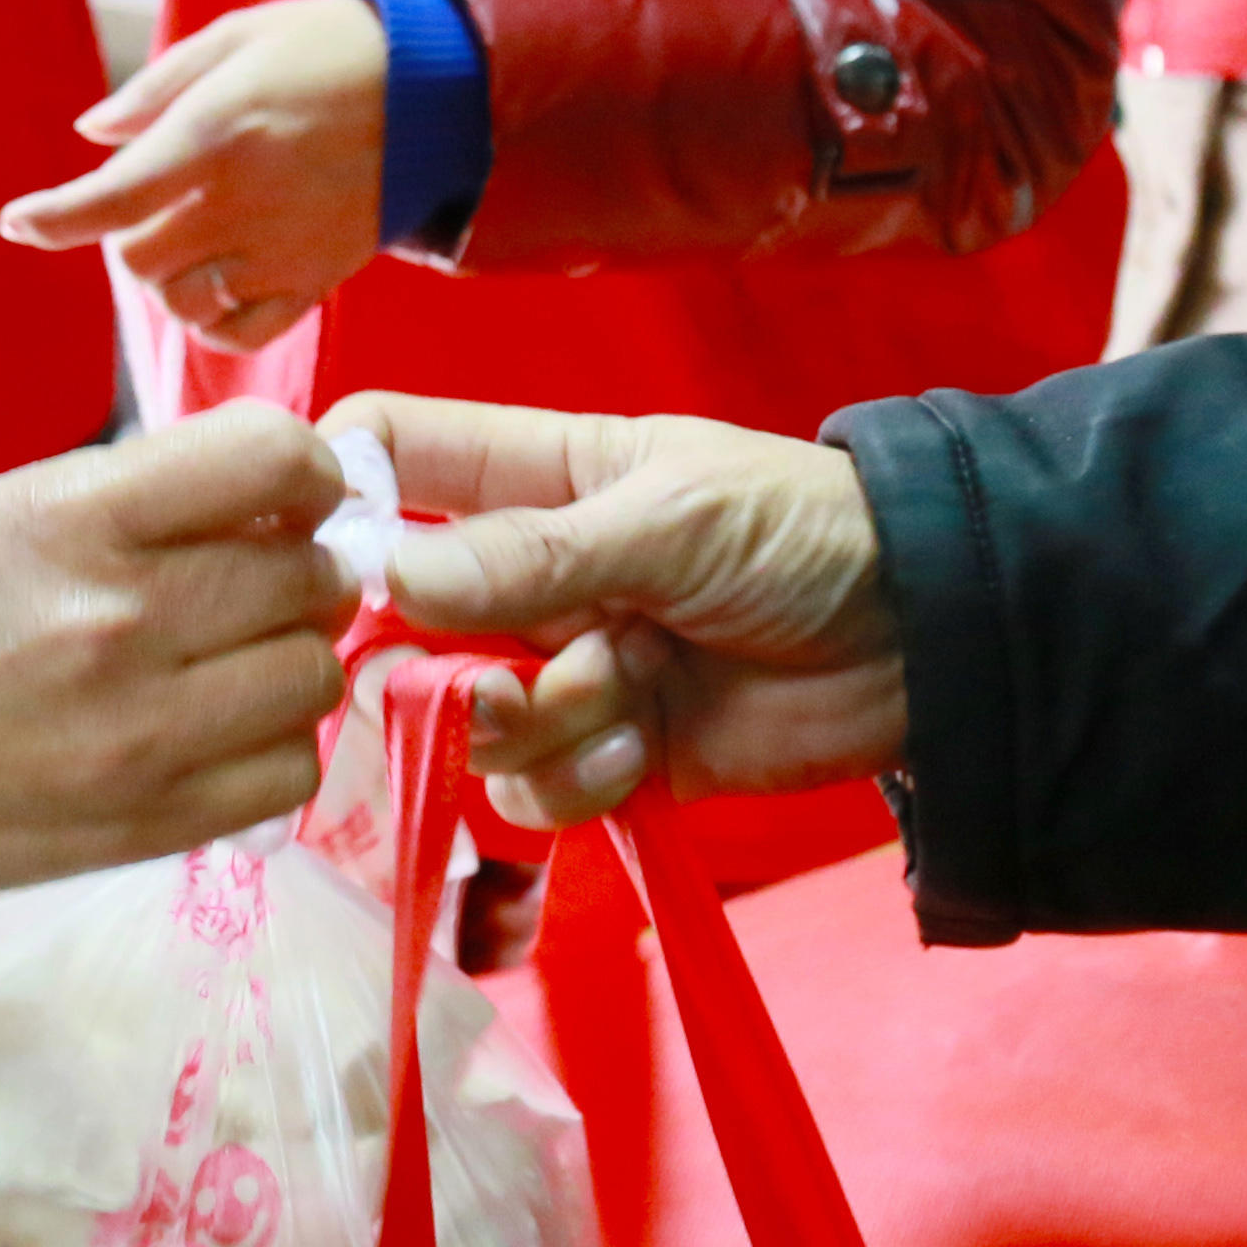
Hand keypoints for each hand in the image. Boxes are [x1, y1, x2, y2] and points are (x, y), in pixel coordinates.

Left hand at [0, 0, 388, 353]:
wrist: (434, 90)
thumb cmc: (324, 49)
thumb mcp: (234, 38)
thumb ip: (155, 90)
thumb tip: (91, 134)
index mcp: (215, 134)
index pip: (112, 199)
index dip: (52, 218)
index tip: (15, 223)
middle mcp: (243, 201)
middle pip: (136, 260)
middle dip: (121, 239)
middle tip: (141, 209)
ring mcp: (282, 249)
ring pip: (179, 300)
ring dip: (162, 279)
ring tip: (183, 240)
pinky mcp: (316, 279)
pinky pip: (238, 331)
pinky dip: (209, 318)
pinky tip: (213, 282)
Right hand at [0, 401, 354, 886]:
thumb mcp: (15, 506)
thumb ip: (147, 499)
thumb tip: (275, 503)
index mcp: (82, 517)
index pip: (272, 457)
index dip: (309, 472)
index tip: (291, 495)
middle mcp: (126, 620)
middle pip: (309, 576)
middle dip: (300, 571)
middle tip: (255, 586)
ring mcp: (144, 731)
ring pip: (313, 677)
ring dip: (291, 661)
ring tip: (237, 664)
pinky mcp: (148, 821)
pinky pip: (285, 775)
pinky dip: (273, 748)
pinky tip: (223, 734)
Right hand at [325, 394, 906, 829]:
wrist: (926, 639)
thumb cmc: (804, 532)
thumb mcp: (669, 519)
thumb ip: (532, 555)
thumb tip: (392, 578)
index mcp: (537, 475)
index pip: (396, 455)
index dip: (339, 497)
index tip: (320, 557)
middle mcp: (530, 574)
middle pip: (404, 621)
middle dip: (434, 665)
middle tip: (493, 682)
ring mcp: (566, 666)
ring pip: (468, 721)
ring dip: (536, 724)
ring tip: (623, 695)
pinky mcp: (609, 752)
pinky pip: (534, 790)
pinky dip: (582, 779)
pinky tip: (647, 746)